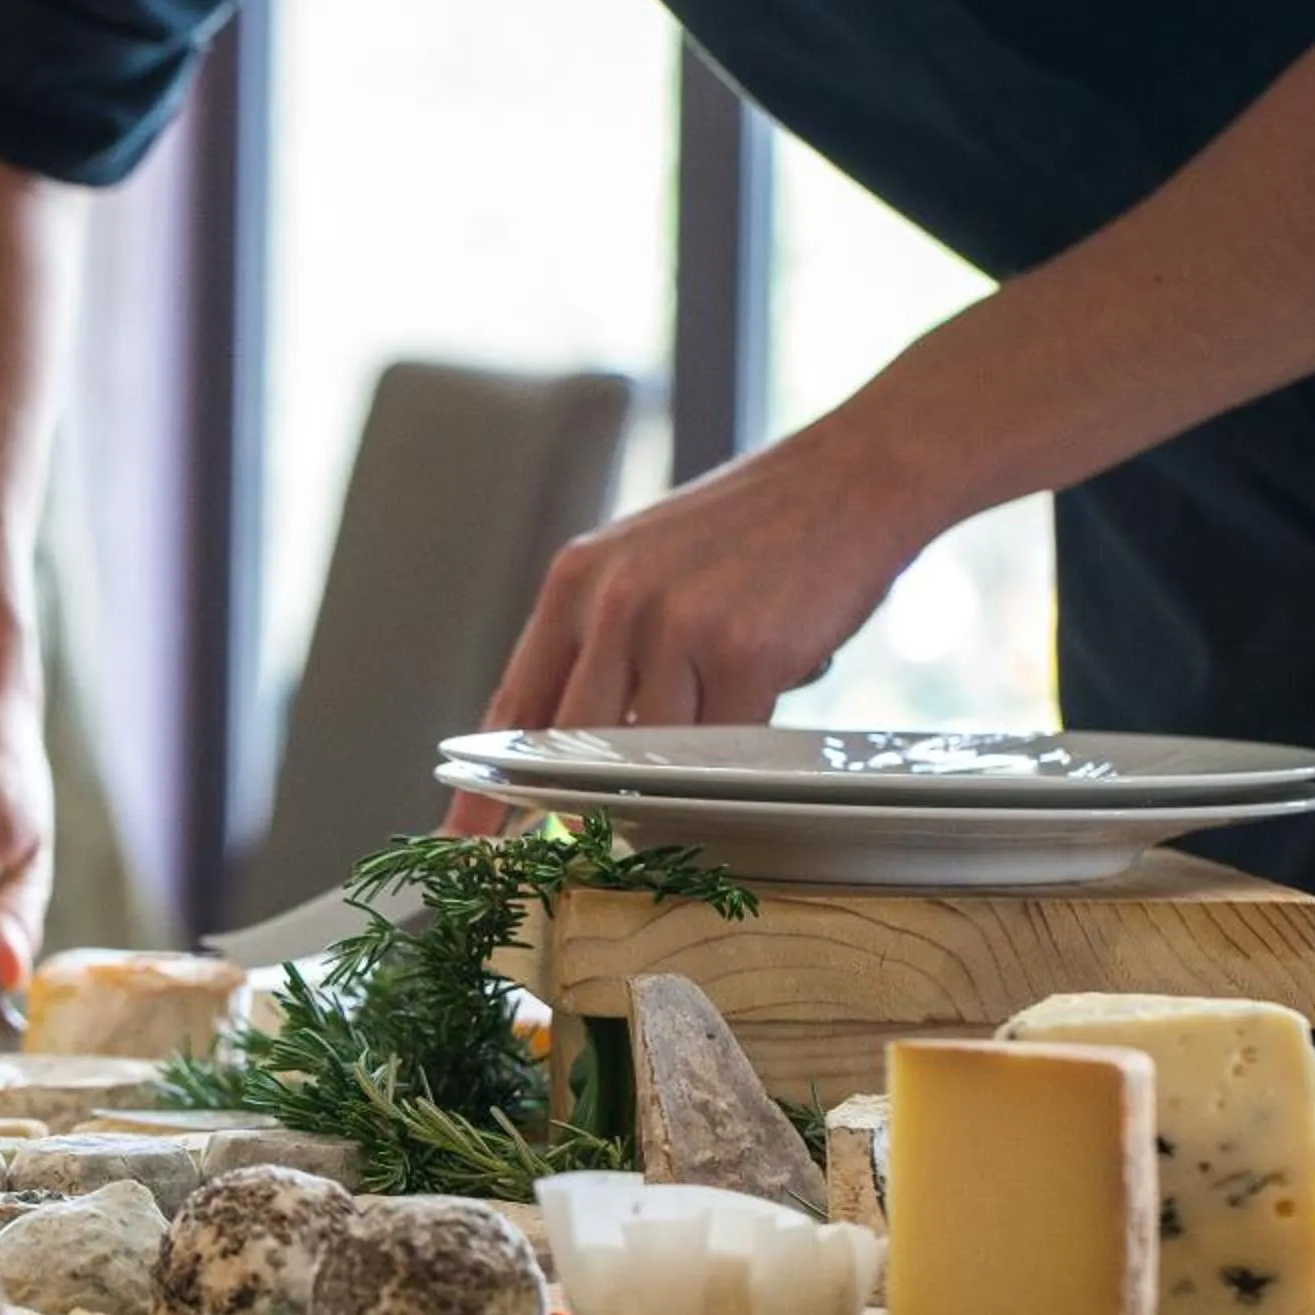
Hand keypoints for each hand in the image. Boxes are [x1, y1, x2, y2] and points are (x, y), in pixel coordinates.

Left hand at [445, 420, 927, 833]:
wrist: (851, 475)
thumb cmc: (755, 529)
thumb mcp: (646, 564)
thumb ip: (604, 642)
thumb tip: (574, 740)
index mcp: (578, 579)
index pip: (517, 703)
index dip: (489, 782)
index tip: (462, 835)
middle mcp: (615, 601)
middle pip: (573, 745)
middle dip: (575, 801)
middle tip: (581, 838)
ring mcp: (677, 627)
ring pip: (656, 753)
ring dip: (685, 762)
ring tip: (722, 712)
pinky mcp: (744, 653)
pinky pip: (727, 747)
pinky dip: (742, 749)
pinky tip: (764, 698)